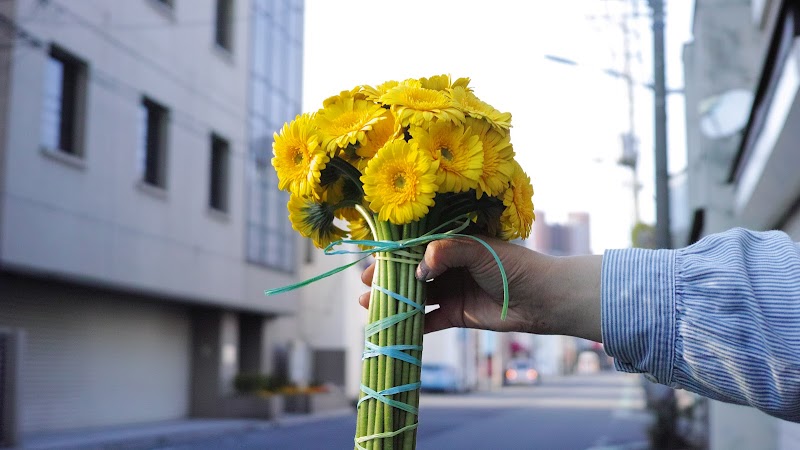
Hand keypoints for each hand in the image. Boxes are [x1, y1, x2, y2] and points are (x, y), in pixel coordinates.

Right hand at [359, 236, 602, 340]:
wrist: (542, 298)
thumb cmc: (513, 266)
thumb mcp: (479, 251)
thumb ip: (448, 252)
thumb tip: (420, 262)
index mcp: (453, 244)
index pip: (416, 247)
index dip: (393, 255)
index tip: (372, 261)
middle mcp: (449, 266)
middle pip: (411, 272)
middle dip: (388, 278)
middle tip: (364, 285)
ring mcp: (452, 290)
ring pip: (417, 296)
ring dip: (395, 300)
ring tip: (370, 305)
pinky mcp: (458, 314)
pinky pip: (430, 319)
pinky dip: (414, 324)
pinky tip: (395, 326)